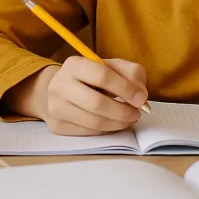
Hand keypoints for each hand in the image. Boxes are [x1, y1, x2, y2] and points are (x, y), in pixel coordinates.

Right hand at [17, 57, 147, 135]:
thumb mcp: (111, 67)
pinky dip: (106, 130)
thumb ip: (131, 74)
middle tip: (136, 114)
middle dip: (122, 111)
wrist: (60, 90)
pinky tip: (112, 123)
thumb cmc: (91, 78)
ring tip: (127, 119)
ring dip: (118, 124)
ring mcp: (56, 107)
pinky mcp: (58, 126)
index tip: (141, 99)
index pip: (102, 76)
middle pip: (96, 103)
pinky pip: (89, 133)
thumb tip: (141, 96)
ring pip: (94, 123)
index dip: (126, 89)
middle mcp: (60, 85)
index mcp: (74, 64)